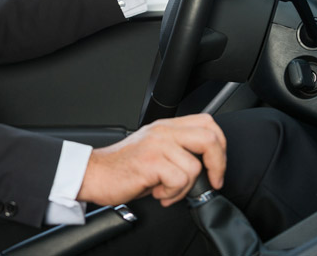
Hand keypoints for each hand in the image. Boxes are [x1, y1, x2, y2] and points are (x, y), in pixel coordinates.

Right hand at [76, 114, 226, 207]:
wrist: (95, 173)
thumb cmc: (124, 165)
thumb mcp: (155, 149)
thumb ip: (178, 148)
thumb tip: (206, 164)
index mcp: (167, 126)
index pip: (207, 123)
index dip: (220, 144)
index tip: (218, 165)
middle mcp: (163, 131)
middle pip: (209, 137)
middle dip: (218, 164)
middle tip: (214, 180)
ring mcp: (157, 144)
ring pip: (194, 166)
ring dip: (185, 187)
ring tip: (168, 190)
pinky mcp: (151, 162)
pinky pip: (179, 180)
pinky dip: (173, 193)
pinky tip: (158, 193)